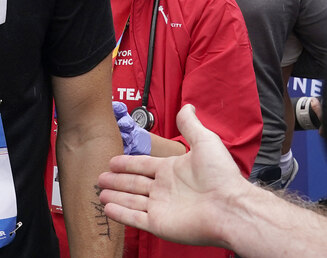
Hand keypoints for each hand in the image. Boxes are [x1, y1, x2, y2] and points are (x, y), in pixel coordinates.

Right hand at [98, 104, 251, 247]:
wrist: (230, 207)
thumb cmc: (220, 176)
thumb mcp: (205, 142)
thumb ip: (190, 125)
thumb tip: (188, 106)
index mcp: (171, 171)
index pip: (142, 166)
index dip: (127, 163)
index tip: (112, 161)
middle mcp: (164, 189)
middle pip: (133, 183)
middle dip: (116, 180)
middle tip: (99, 178)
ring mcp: (161, 208)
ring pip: (130, 200)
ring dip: (115, 196)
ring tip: (99, 193)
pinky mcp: (159, 224)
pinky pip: (135, 218)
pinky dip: (120, 214)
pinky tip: (107, 208)